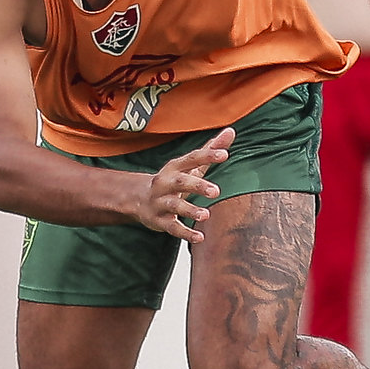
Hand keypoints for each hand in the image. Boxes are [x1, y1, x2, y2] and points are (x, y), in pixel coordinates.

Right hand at [133, 127, 234, 241]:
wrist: (138, 199)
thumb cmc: (172, 180)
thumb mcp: (188, 165)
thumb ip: (210, 149)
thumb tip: (231, 131)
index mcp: (175, 167)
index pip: (191, 158)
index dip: (207, 155)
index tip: (224, 154)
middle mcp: (165, 183)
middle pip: (180, 182)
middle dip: (197, 185)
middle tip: (216, 191)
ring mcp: (160, 202)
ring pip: (174, 206)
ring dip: (189, 210)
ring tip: (206, 215)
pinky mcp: (159, 221)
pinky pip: (172, 227)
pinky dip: (185, 233)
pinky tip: (200, 237)